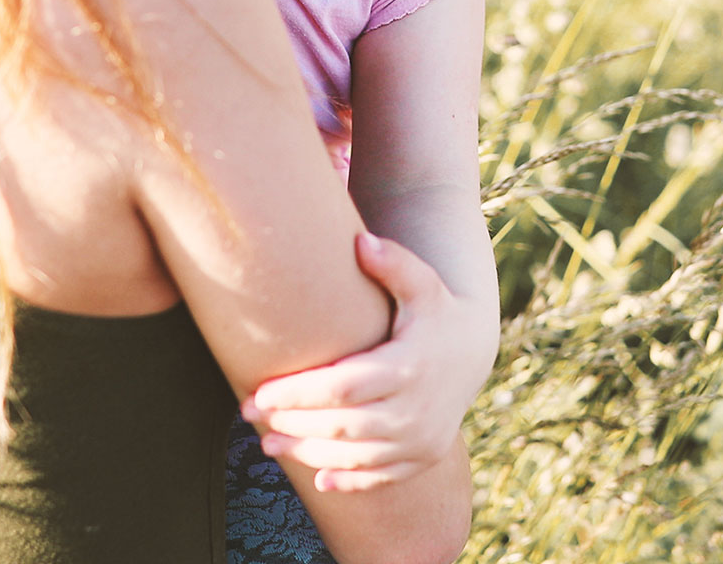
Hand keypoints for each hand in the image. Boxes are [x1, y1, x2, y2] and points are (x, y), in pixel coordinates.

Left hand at [240, 232, 486, 491]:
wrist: (472, 351)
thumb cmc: (434, 310)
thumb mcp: (422, 282)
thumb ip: (393, 262)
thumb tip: (360, 240)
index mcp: (408, 367)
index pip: (343, 387)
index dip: (299, 393)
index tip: (259, 391)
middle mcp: (416, 411)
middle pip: (344, 426)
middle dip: (293, 423)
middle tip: (250, 415)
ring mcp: (422, 440)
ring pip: (357, 457)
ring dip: (309, 453)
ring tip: (268, 442)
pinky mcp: (424, 457)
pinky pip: (381, 477)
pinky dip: (349, 481)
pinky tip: (317, 479)